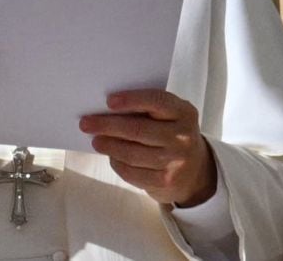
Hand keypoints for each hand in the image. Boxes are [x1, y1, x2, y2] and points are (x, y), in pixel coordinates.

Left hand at [79, 89, 215, 206]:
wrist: (196, 172)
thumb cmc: (172, 135)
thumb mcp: (170, 117)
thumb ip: (148, 110)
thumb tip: (106, 110)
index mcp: (184, 113)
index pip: (156, 101)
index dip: (131, 100)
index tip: (108, 101)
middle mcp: (183, 137)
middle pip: (138, 130)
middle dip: (108, 126)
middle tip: (86, 123)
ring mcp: (175, 161)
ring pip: (133, 153)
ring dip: (109, 146)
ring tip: (96, 140)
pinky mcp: (165, 181)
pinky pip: (133, 172)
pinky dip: (117, 163)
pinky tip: (111, 156)